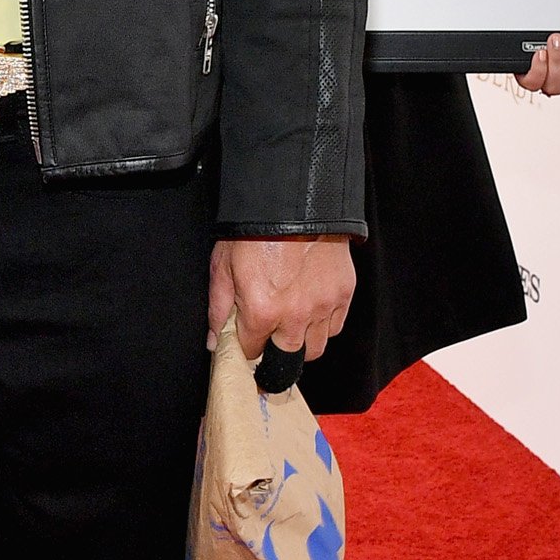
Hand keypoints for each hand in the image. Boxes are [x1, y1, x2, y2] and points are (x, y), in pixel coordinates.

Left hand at [207, 234, 354, 362]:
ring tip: (290, 322)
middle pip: (286, 358)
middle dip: (274, 351)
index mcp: (261, 311)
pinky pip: (334, 326)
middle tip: (269, 334)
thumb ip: (218, 310)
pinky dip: (323, 325)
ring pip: (315, 347)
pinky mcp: (343, 293)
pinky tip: (310, 309)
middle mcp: (295, 315)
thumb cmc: (253, 231)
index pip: (252, 351)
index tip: (246, 338)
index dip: (247, 345)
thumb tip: (215, 342)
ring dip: (301, 342)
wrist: (292, 201)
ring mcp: (323, 305)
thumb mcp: (223, 267)